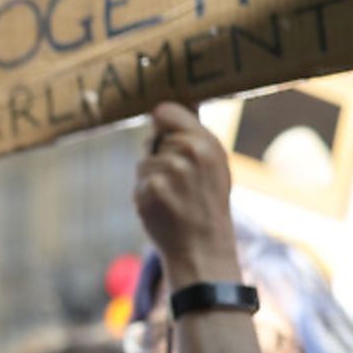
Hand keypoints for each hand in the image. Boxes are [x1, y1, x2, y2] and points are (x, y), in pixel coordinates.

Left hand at [135, 102, 238, 286]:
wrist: (203, 246)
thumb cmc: (208, 202)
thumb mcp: (214, 164)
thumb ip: (193, 136)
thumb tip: (172, 105)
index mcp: (207, 142)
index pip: (164, 111)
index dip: (162, 123)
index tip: (166, 135)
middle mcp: (188, 152)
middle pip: (152, 138)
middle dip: (160, 154)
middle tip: (179, 179)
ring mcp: (167, 171)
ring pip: (144, 160)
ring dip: (152, 175)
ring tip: (174, 195)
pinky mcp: (149, 189)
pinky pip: (138, 180)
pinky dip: (145, 192)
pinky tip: (163, 206)